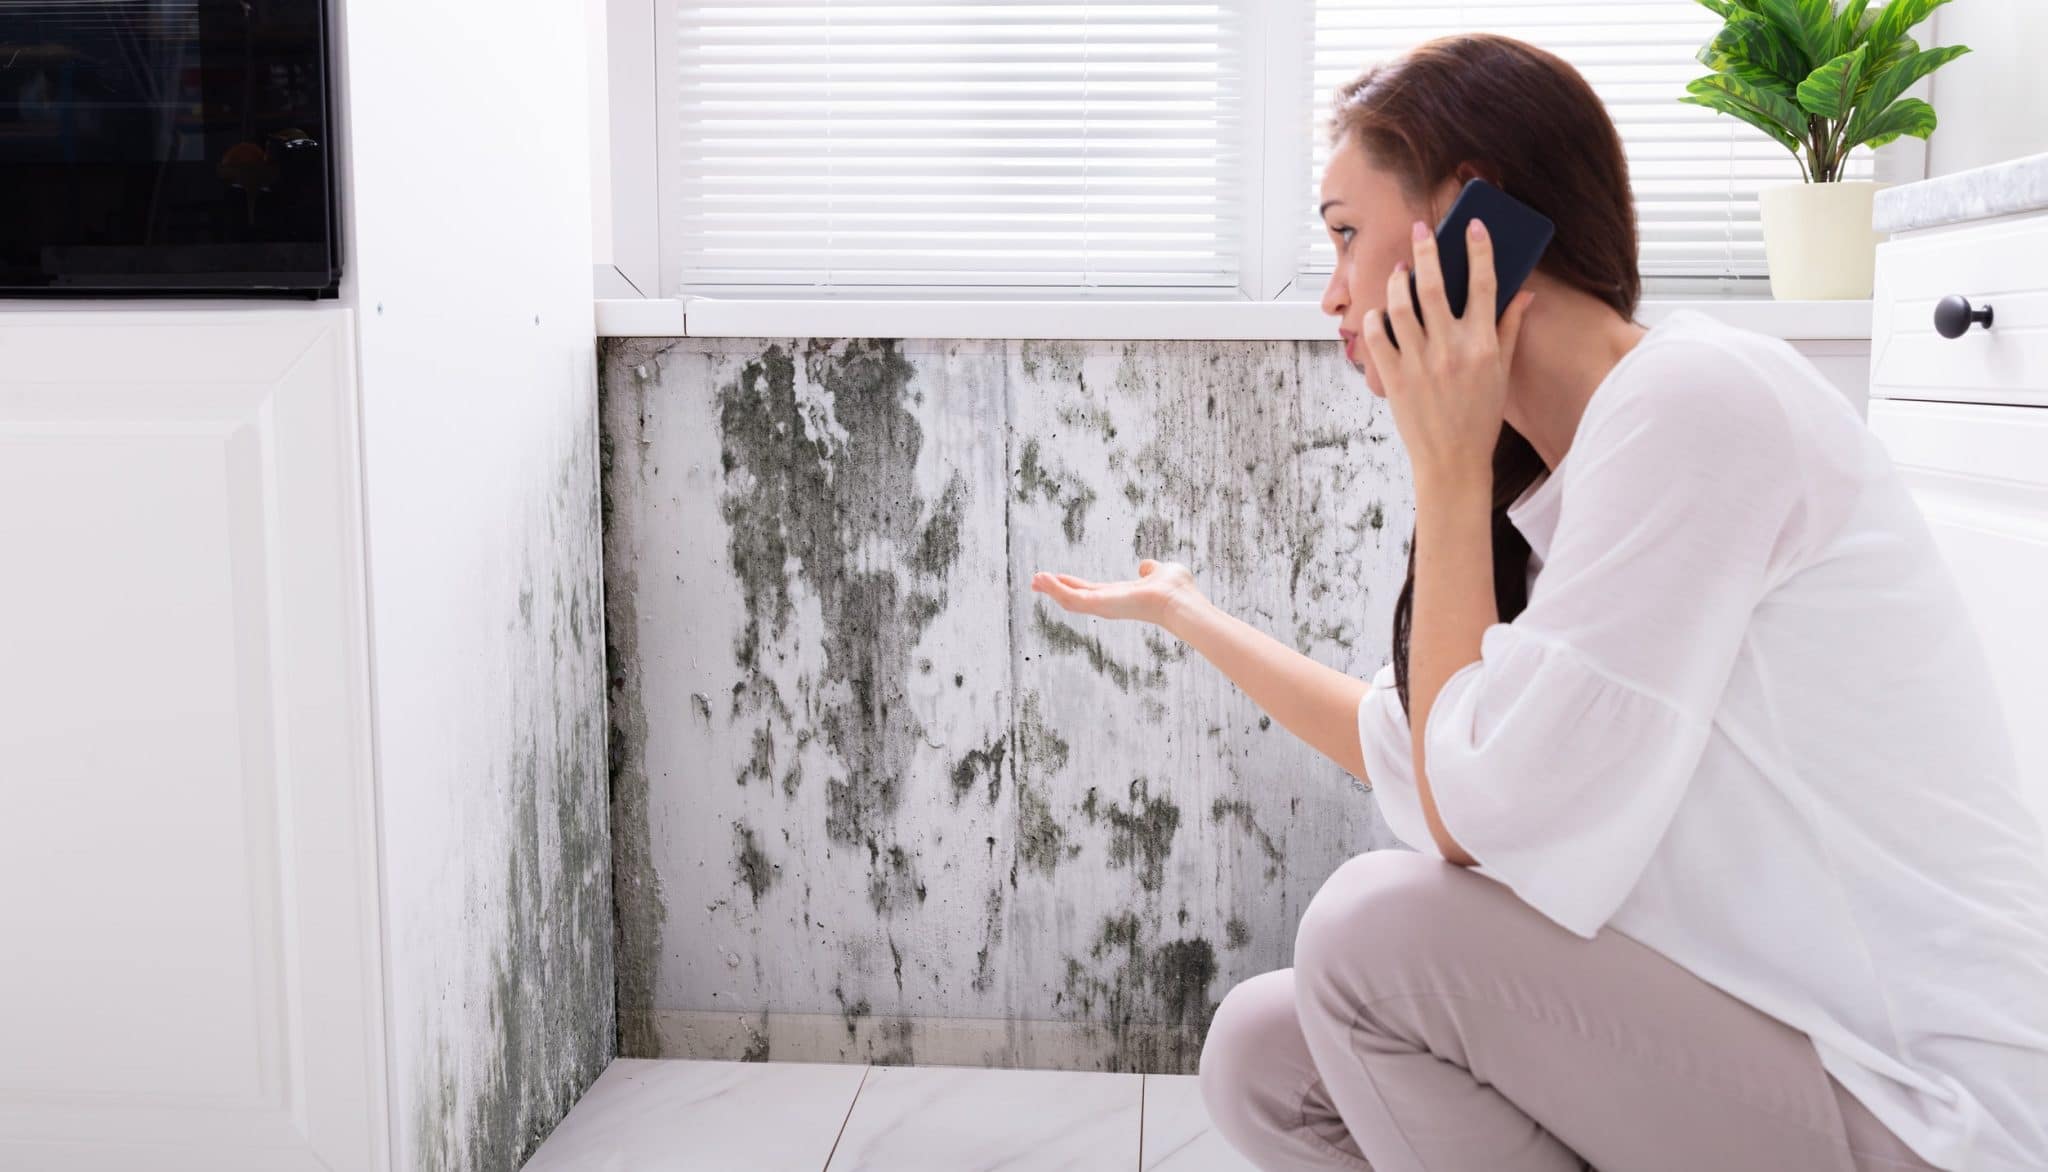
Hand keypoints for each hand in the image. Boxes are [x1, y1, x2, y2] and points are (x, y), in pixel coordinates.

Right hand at [1030, 558, 1201, 626]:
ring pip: (1070, 600)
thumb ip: (1150, 569)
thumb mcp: (1159, 571)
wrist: (1179, 600)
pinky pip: (1072, 597)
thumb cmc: (1176, 590)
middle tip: (1035, 581)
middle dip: (1055, 589)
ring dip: (1051, 589)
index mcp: (1120, 596)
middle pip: (1075, 597)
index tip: (1056, 578)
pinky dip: (1055, 589)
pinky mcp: (1100, 604)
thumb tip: (1146, 565)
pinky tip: (1043, 578)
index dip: (1072, 584)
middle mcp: (1109, 603)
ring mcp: (1103, 606)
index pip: (1090, 590)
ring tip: (1035, 578)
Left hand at [1362, 216, 1535, 493]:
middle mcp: (1451, 349)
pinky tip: (1381, 310)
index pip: (1484, 285)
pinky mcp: (1393, 378)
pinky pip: (1377, 336)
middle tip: (1421, 229)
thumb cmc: (1480, 416)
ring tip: (1399, 271)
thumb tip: (1524, 294)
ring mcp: (1419, 363)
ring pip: (1401, 306)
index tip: (1473, 226)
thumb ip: (1509, 329)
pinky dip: (1376, 318)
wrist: (1451, 461)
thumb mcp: (1502, 373)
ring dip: (1397, 282)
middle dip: (1428, 251)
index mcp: (1483, 345)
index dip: (1479, 250)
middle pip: (1436, 286)